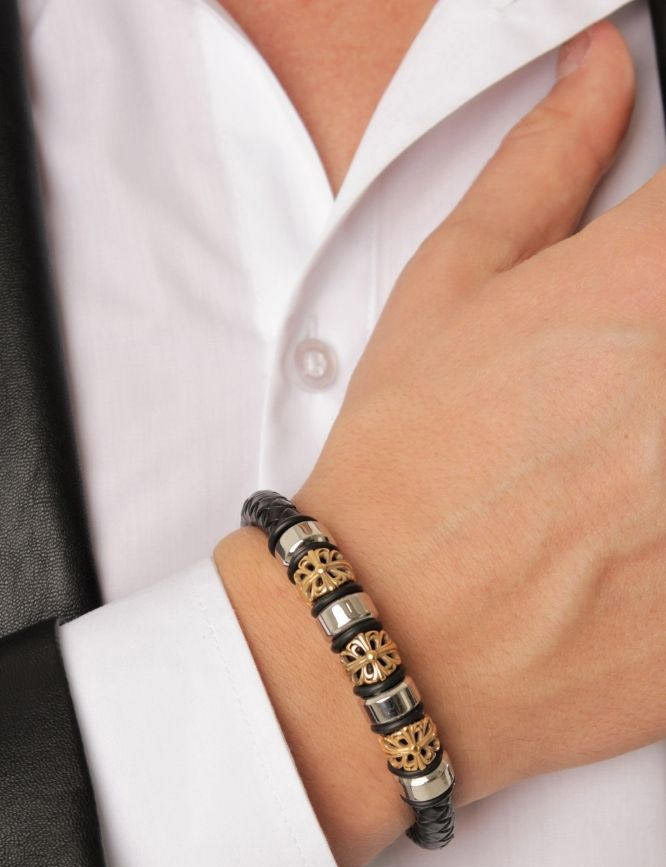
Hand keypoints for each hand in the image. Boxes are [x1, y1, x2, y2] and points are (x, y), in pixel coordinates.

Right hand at [216, 21, 661, 866]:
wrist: (389, 636)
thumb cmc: (405, 465)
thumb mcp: (446, 290)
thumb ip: (542, 161)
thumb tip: (604, 68)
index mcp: (650, 279)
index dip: (658, 247)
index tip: (635, 282)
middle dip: (653, 355)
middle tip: (610, 394)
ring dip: (659, 431)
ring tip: (613, 458)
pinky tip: (630, 516)